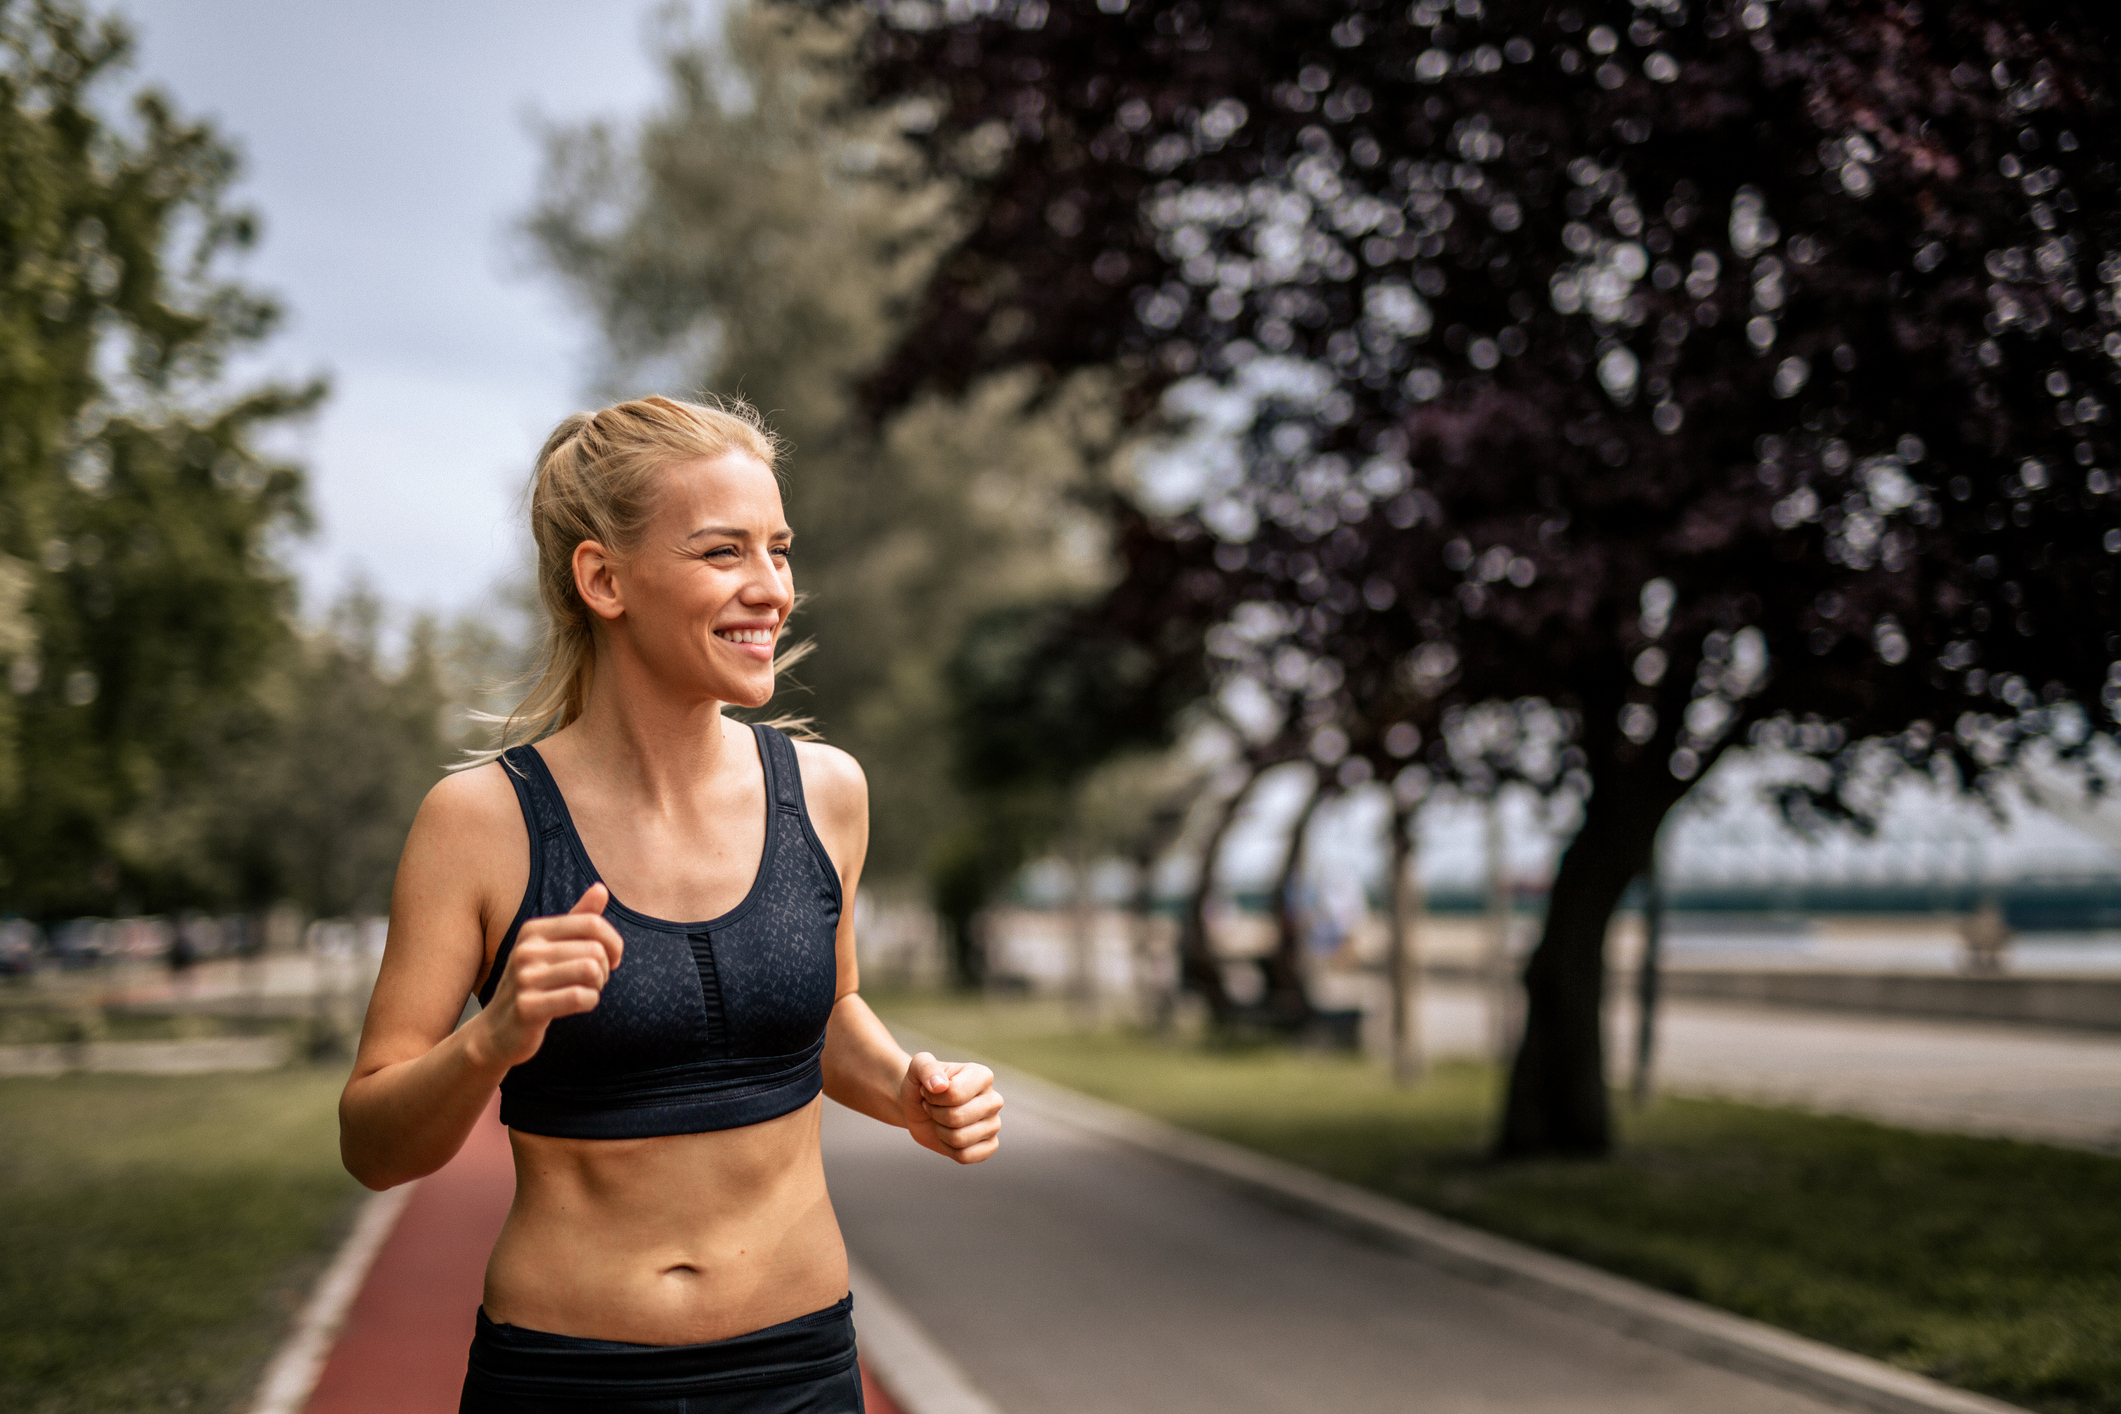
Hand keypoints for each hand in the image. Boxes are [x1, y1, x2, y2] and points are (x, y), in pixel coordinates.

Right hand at [473, 883, 622, 1069]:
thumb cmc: (532, 984)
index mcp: (534, 930)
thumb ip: (578, 919)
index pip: (591, 923)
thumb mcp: (551, 948)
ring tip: (587, 990)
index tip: (612, 958)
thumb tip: (601, 887)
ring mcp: (525, 978)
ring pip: (590, 970)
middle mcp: (526, 950)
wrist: (496, 1031)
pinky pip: (580, 997)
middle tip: (594, 980)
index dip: (613, 942)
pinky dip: (590, 1001)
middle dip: (604, 968)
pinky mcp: (528, 1007)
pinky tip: (580, 1004)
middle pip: (595, 949)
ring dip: (598, 985)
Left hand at [899, 1051, 1002, 1163]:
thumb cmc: (921, 1085)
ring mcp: (994, 1124)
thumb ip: (926, 1067)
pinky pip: (966, 1156)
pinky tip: (948, 1136)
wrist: (918, 1107)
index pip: (955, 1094)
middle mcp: (994, 1100)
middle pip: (957, 1118)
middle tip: (933, 1107)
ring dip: (940, 1131)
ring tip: (940, 1120)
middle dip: (936, 1114)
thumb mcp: (916, 1067)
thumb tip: (940, 1086)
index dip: (933, 1097)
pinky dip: (948, 1149)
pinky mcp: (990, 1146)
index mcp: (983, 1076)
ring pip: (959, 1139)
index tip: (929, 1091)